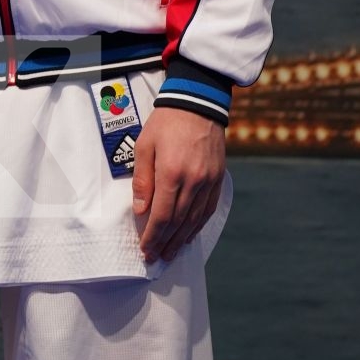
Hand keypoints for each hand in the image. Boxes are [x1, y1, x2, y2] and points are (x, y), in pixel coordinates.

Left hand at [131, 107, 225, 262]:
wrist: (197, 102)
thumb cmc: (166, 122)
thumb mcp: (145, 145)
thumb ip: (143, 179)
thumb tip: (141, 210)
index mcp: (171, 172)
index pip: (162, 216)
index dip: (153, 236)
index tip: (145, 250)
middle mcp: (193, 181)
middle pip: (178, 222)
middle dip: (165, 242)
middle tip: (155, 257)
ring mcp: (208, 181)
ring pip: (195, 220)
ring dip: (181, 239)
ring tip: (170, 252)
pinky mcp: (218, 179)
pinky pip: (208, 210)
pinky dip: (198, 226)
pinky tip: (189, 234)